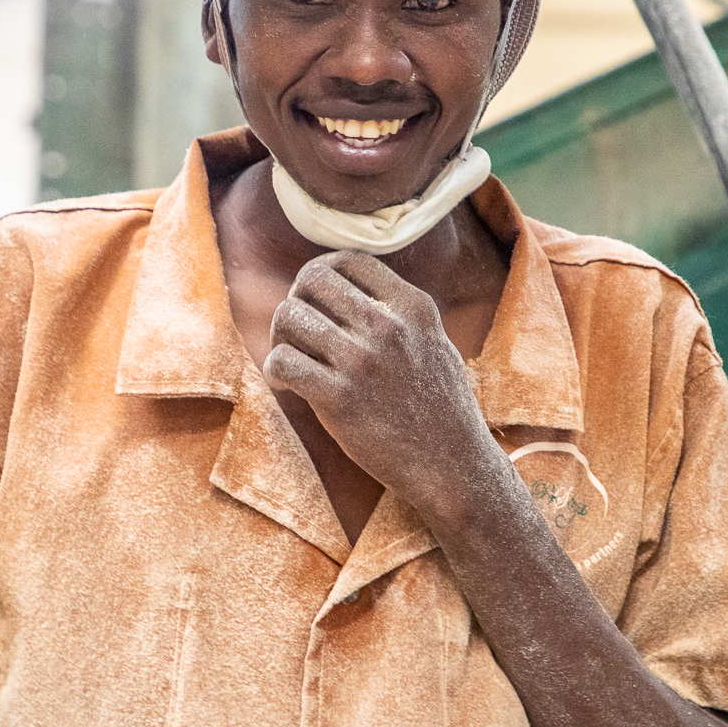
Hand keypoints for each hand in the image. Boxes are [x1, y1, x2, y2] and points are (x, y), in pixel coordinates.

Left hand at [264, 252, 496, 515]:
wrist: (452, 466)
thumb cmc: (441, 409)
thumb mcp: (435, 343)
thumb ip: (400, 315)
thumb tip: (352, 292)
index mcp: (413, 307)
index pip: (349, 260)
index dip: (323, 274)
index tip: (318, 300)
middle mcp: (388, 326)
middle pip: (312, 279)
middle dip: (297, 300)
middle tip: (298, 331)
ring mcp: (363, 361)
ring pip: (289, 316)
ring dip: (280, 336)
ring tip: (293, 360)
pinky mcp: (339, 399)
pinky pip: (281, 362)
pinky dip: (275, 370)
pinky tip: (289, 385)